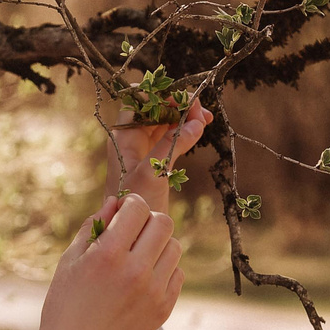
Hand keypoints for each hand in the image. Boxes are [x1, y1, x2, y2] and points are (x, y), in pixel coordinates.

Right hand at [27, 191, 183, 329]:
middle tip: (132, 232)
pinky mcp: (164, 308)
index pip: (138, 208)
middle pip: (164, 223)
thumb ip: (94, 226)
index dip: (130, 204)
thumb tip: (116, 202)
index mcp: (109, 255)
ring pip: (175, 247)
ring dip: (158, 244)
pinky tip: (143, 277)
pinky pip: (177, 273)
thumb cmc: (66, 304)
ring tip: (138, 255)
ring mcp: (154, 292)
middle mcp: (136, 272)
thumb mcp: (69, 260)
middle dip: (148, 220)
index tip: (122, 212)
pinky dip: (164, 269)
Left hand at [106, 96, 212, 216]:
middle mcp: (131, 139)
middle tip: (201, 111)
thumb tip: (196, 123)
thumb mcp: (153, 172)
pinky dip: (184, 132)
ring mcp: (143, 151)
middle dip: (177, 105)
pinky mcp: (155, 163)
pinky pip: (169, 139)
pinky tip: (199, 131)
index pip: (139, 101)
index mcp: (123, 136)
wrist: (131, 234)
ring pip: (164, 123)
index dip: (160, 95)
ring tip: (206, 119)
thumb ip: (172, 144)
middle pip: (154, 109)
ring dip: (183, 117)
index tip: (184, 99)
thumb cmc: (134, 202)